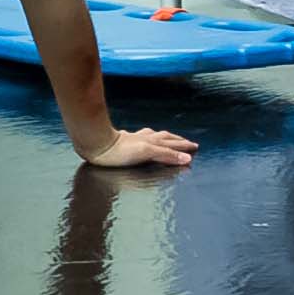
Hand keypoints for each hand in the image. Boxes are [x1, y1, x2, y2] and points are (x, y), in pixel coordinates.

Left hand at [74, 123, 199, 171]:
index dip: (183, 146)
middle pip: (165, 138)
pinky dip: (148, 137)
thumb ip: (167, 155)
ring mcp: (134, 138)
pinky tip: (142, 136)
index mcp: (152, 142)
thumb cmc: (121, 151)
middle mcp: (145, 138)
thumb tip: (187, 158)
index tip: (194, 147)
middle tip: (188, 142)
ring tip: (170, 137)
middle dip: (177, 141)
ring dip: (164, 137)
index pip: (172, 144)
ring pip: (154, 136)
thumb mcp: (147, 153)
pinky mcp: (123, 140)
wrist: (98, 145)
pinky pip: (140, 137)